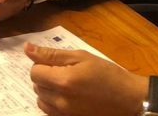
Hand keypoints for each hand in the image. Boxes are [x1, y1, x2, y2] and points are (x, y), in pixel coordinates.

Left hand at [25, 43, 146, 115]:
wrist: (129, 100)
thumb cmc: (107, 74)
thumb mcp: (81, 57)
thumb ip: (52, 54)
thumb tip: (27, 49)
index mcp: (63, 81)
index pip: (34, 72)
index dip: (42, 64)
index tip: (57, 64)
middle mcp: (61, 101)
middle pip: (37, 86)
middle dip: (45, 76)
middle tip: (65, 72)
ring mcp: (65, 115)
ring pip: (41, 100)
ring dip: (48, 90)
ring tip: (67, 85)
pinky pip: (50, 112)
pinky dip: (53, 103)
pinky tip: (68, 97)